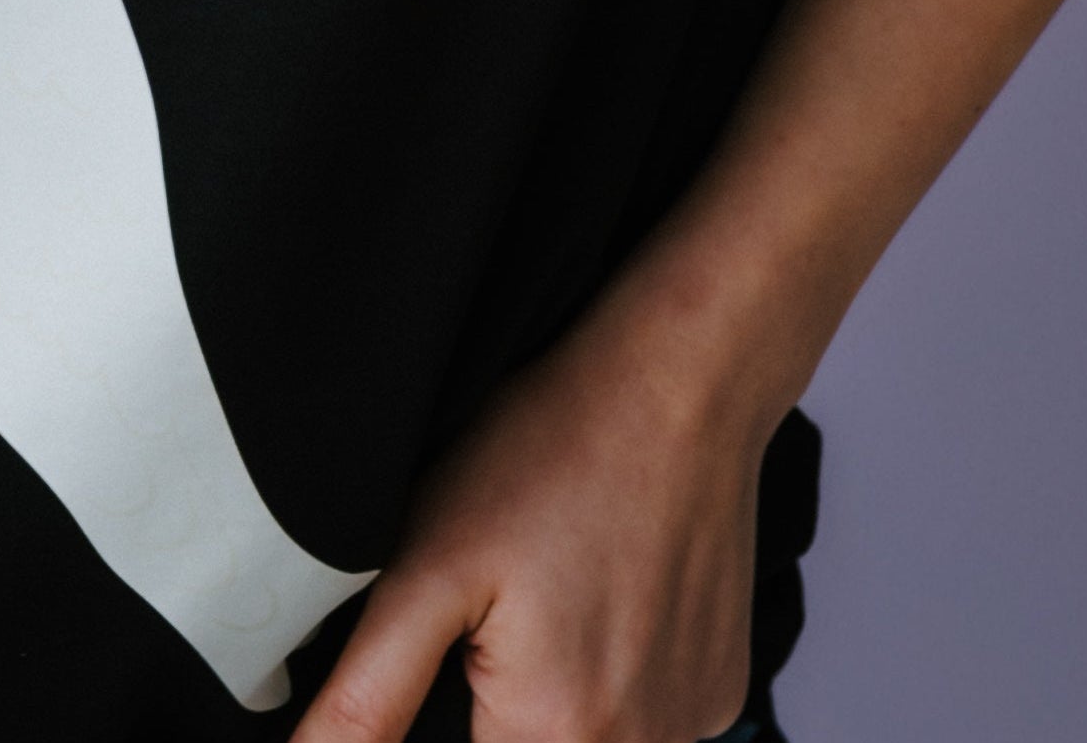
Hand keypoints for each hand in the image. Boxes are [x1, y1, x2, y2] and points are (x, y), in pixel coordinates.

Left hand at [295, 284, 787, 742]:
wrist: (681, 379)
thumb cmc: (553, 450)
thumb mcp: (427, 564)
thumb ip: (366, 698)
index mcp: (555, 736)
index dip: (442, 712)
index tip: (461, 645)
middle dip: (499, 702)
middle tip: (504, 608)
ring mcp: (691, 723)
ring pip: (590, 737)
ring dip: (555, 693)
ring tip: (553, 590)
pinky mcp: (720, 689)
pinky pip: (648, 716)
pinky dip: (616, 675)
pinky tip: (604, 592)